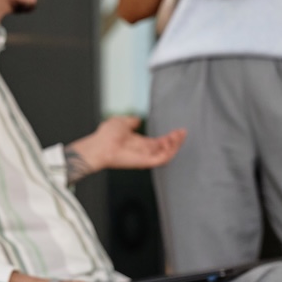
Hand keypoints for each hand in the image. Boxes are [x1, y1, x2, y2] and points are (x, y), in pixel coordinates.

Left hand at [68, 116, 185, 174]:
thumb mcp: (121, 122)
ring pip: (166, 154)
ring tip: (179, 136)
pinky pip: (161, 159)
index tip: (178, 130)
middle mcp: (143, 151)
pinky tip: (172, 142)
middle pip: (165, 148)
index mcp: (139, 143)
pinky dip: (169, 152)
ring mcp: (145, 157)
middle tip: (182, 132)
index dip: (170, 137)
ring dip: (174, 146)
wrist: (99, 145)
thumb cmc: (106, 135)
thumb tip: (138, 119)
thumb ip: (132, 121)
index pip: (159, 142)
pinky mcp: (145, 162)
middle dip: (175, 141)